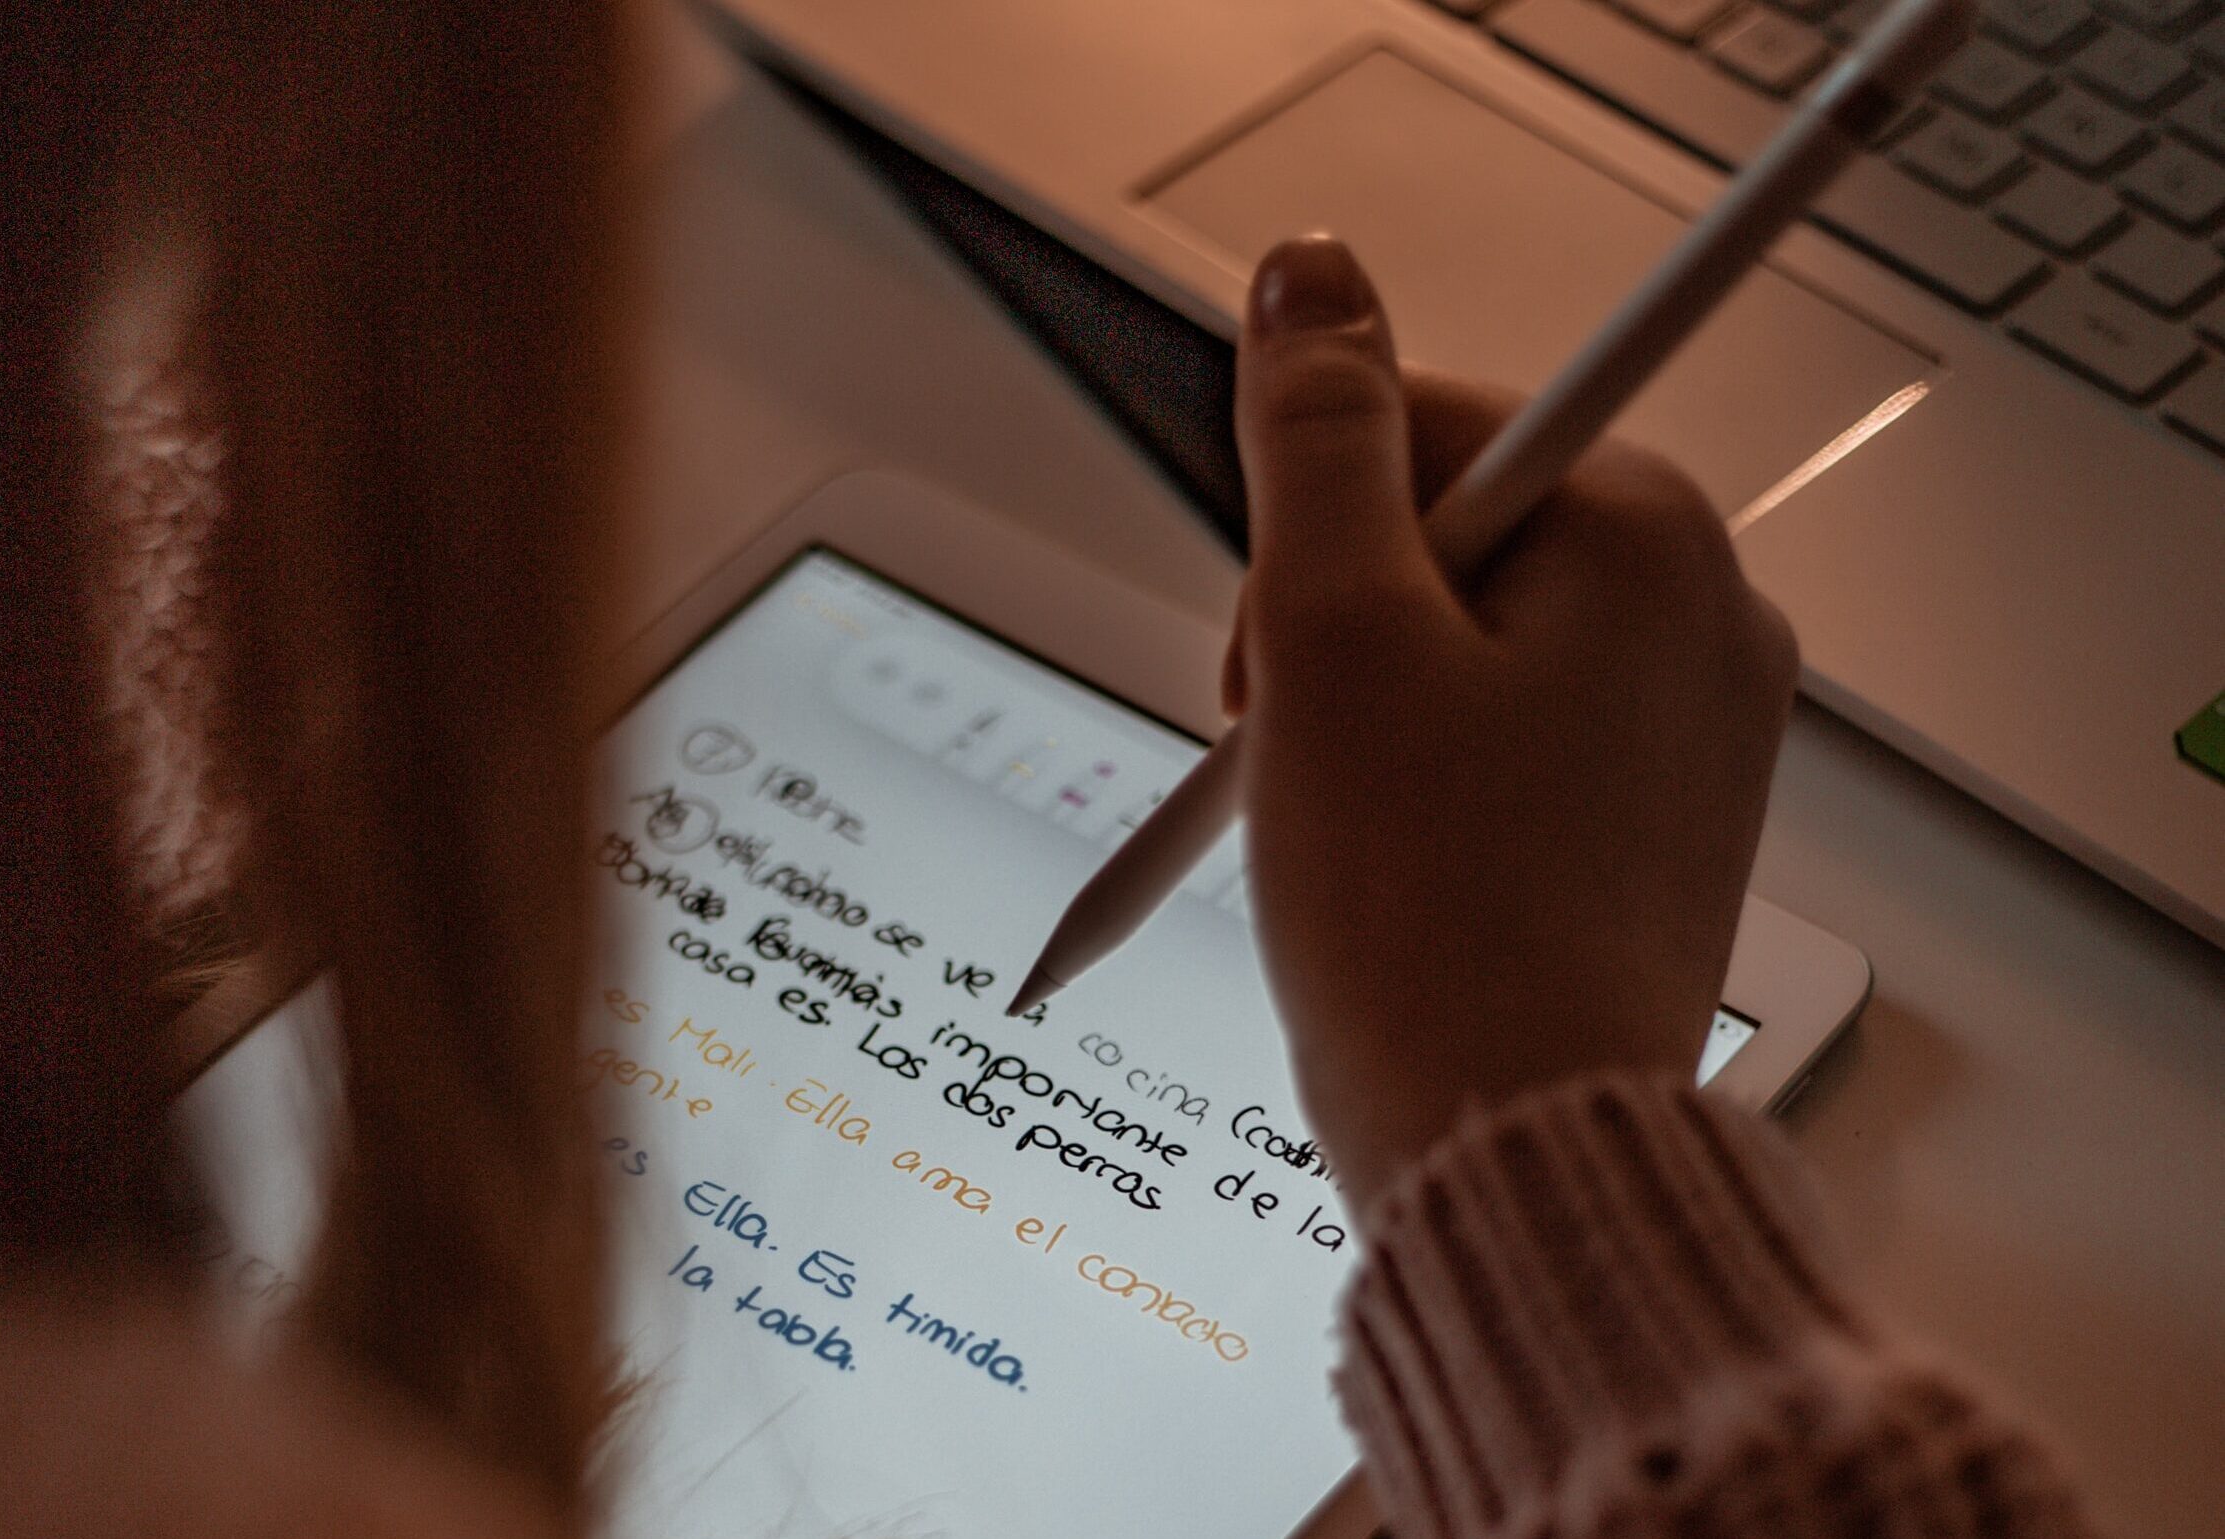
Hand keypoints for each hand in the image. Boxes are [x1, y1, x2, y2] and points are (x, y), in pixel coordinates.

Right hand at [1228, 235, 1798, 1211]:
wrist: (1513, 1147)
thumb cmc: (1428, 917)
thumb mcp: (1330, 635)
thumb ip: (1320, 433)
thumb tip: (1313, 275)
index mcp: (1641, 531)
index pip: (1420, 423)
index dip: (1303, 534)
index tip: (1278, 653)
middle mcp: (1702, 605)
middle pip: (1449, 531)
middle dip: (1335, 626)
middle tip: (1306, 752)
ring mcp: (1696, 718)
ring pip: (1474, 636)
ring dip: (1372, 706)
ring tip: (1353, 826)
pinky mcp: (1664, 811)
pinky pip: (1518, 730)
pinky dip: (1435, 774)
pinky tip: (1404, 859)